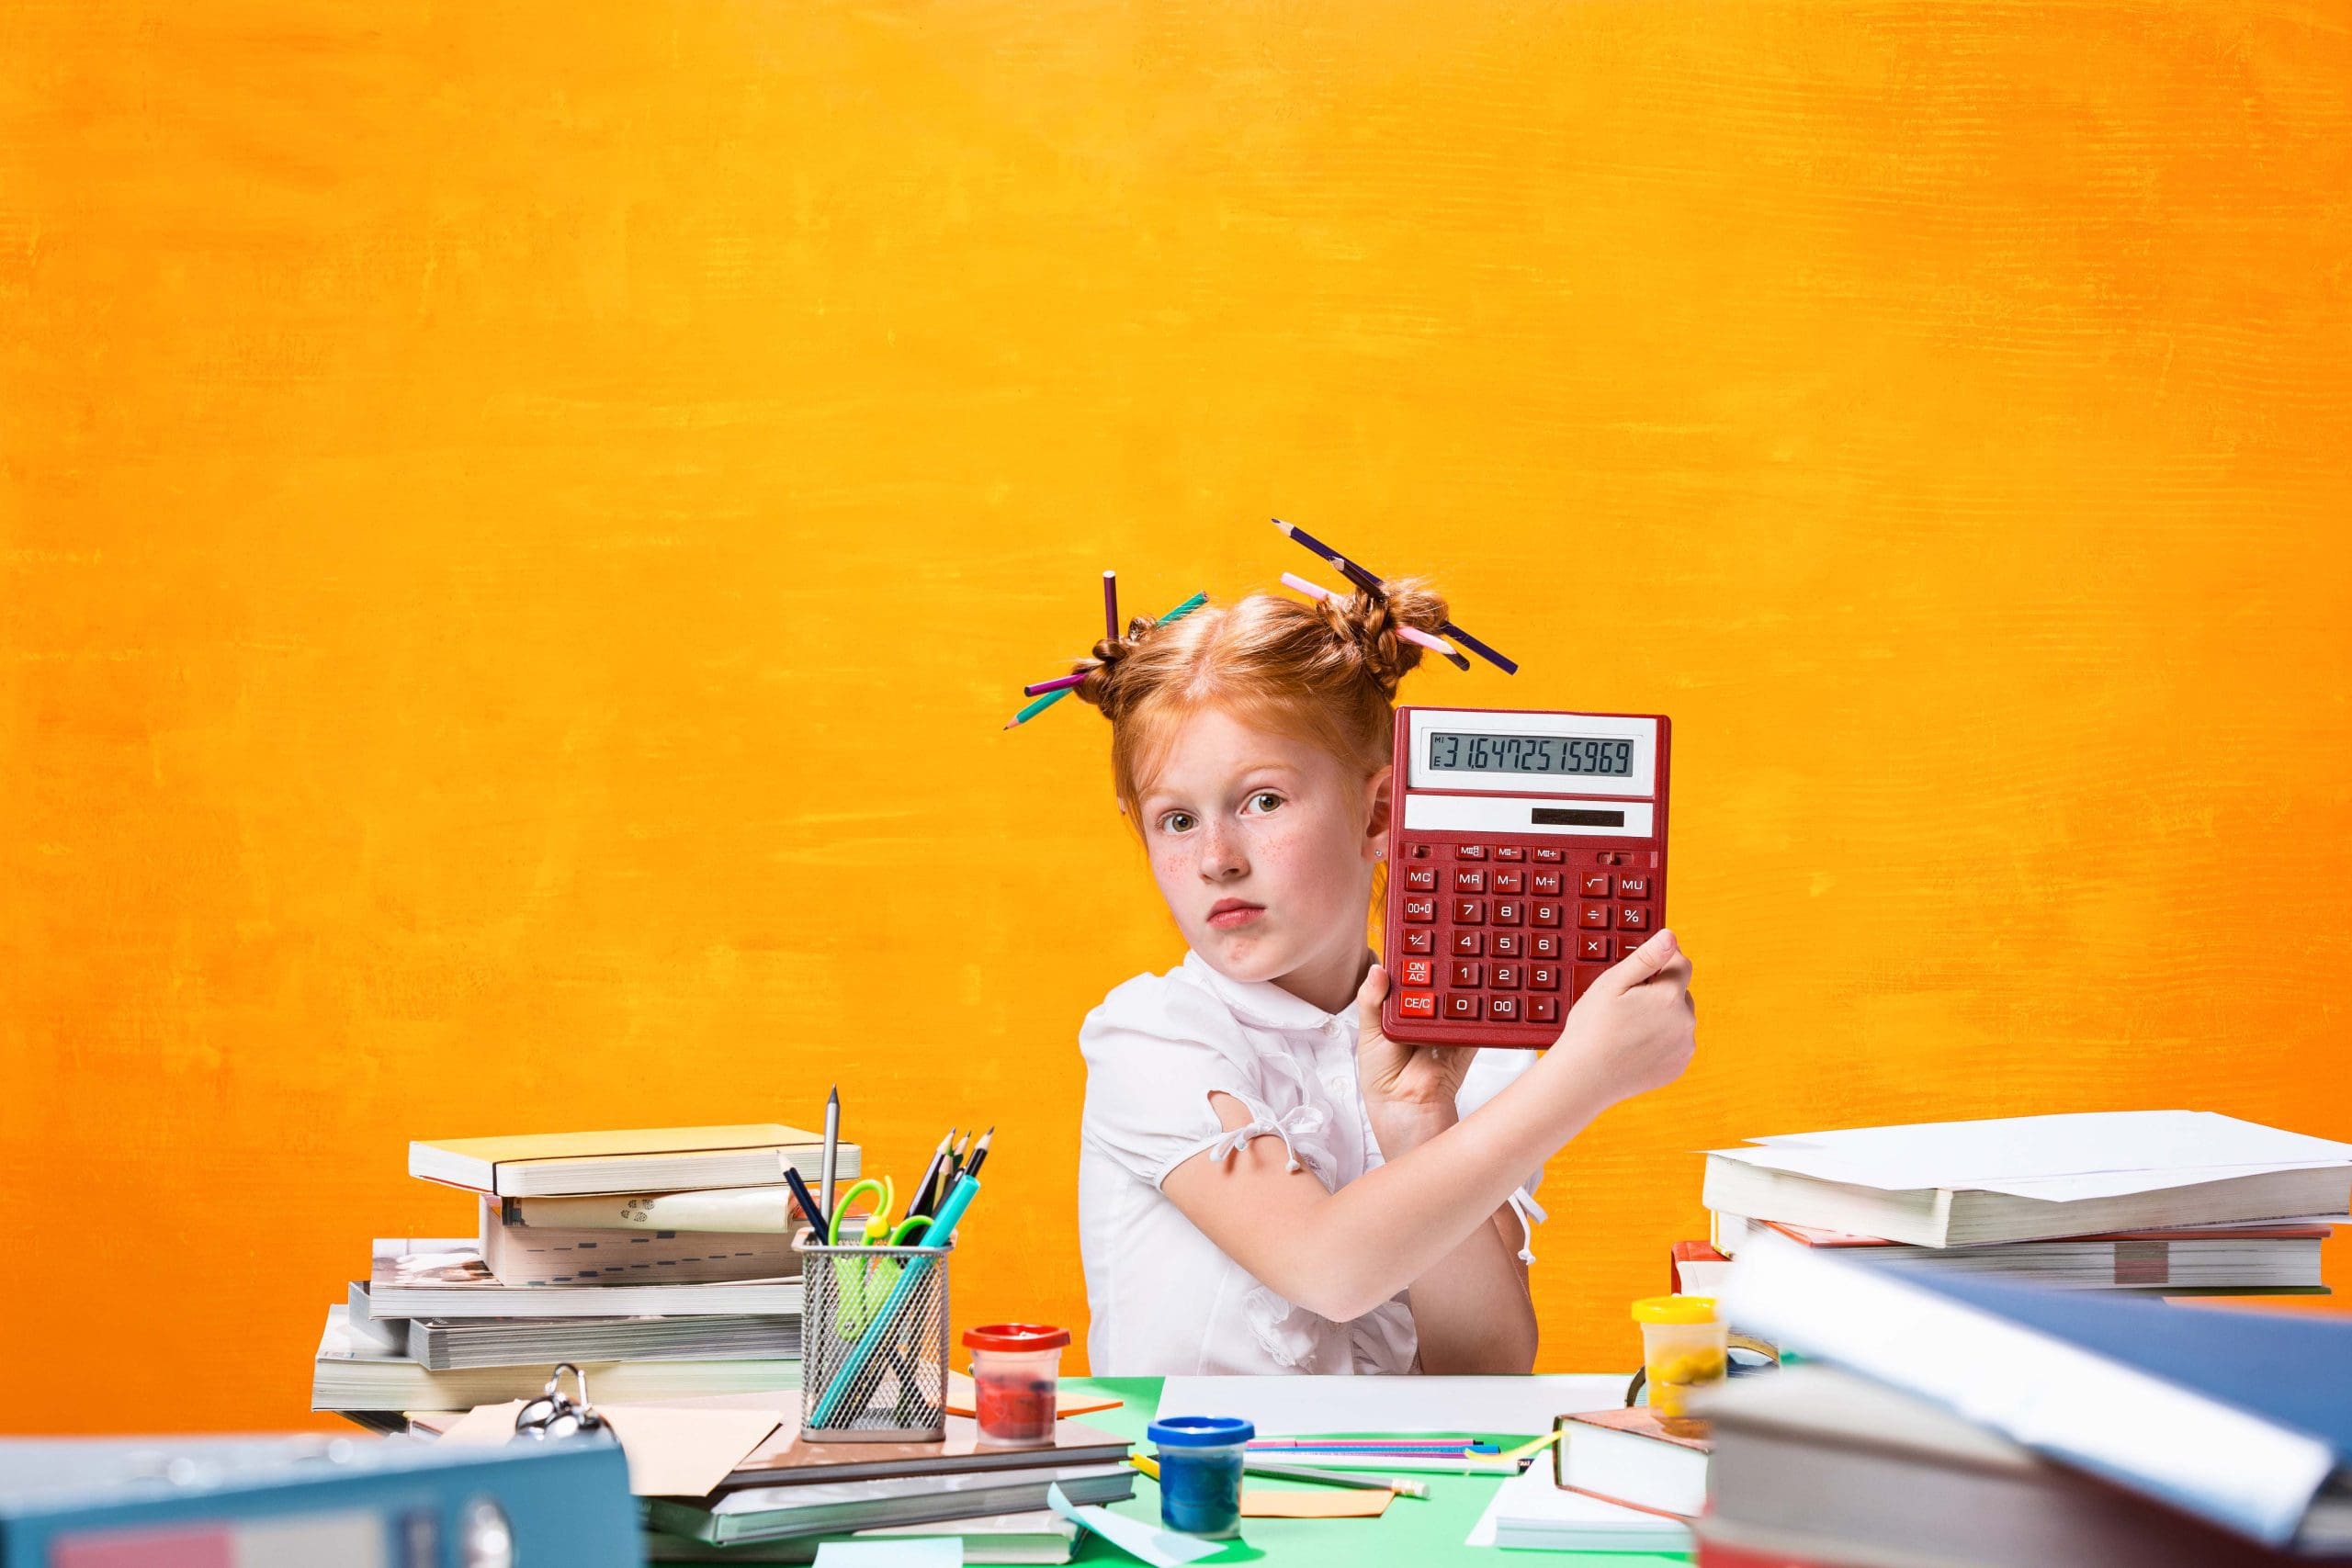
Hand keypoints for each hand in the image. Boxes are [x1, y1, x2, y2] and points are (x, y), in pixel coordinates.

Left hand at [1353, 963, 1479, 1146]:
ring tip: (1451, 967)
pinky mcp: (1466, 1038)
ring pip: (1455, 995)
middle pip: (1435, 980)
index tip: (1414, 936)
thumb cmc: (1381, 1076)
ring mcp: (1447, 1024)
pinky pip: (1475, 1020)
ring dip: (1455, 983)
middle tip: (1438, 945)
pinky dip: (1477, 1008)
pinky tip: (1473, 992)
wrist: (1407, 1108)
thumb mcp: (1367, 1033)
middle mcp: (1426, 1012)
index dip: (1410, 958)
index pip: (1408, 975)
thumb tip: (1378, 969)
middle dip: (1437, 965)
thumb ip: (1371, 1000)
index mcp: (1401, 1007)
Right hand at [1554, 928, 1695, 1106]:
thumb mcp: (1612, 983)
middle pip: (1679, 991)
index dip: (1661, 960)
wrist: (1585, 1078)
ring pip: (1678, 1018)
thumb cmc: (1592, 1028)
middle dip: (1659, 991)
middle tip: (1626, 1004)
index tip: (1640, 970)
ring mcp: (1683, 1046)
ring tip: (1629, 1026)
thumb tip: (1671, 936)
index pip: (1680, 963)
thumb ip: (1646, 958)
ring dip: (1662, 1015)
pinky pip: (1676, 1042)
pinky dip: (1662, 1040)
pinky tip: (1636, 1044)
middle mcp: (1684, 1021)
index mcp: (1669, 997)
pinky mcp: (1678, 1066)